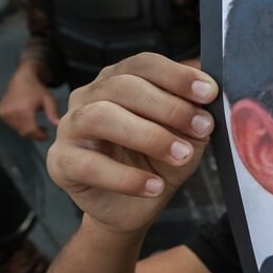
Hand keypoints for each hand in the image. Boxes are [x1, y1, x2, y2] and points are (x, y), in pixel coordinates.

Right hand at [0, 64, 59, 139]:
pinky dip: (19, 124)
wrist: (22, 78)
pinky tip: (25, 118)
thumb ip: (52, 112)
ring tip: (35, 123)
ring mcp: (4, 112)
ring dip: (26, 129)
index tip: (46, 136)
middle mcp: (11, 112)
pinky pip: (10, 124)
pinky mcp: (0, 112)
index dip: (39, 136)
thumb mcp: (48, 100)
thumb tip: (57, 124)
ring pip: (17, 129)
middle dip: (34, 134)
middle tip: (43, 130)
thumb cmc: (37, 89)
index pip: (30, 130)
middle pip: (23, 132)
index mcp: (23, 109)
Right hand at [46, 53, 217, 234]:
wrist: (134, 207)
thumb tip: (212, 88)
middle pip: (123, 86)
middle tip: (202, 127)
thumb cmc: (157, 162)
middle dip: (168, 106)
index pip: (144, 65)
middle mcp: (90, 96)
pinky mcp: (60, 161)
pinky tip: (155, 186)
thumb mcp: (185, 135)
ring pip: (101, 117)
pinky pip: (89, 164)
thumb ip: (195, 112)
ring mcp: (70, 126)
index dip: (176, 75)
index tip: (208, 92)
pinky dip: (126, 177)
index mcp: (119, 80)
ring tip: (181, 156)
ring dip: (148, 136)